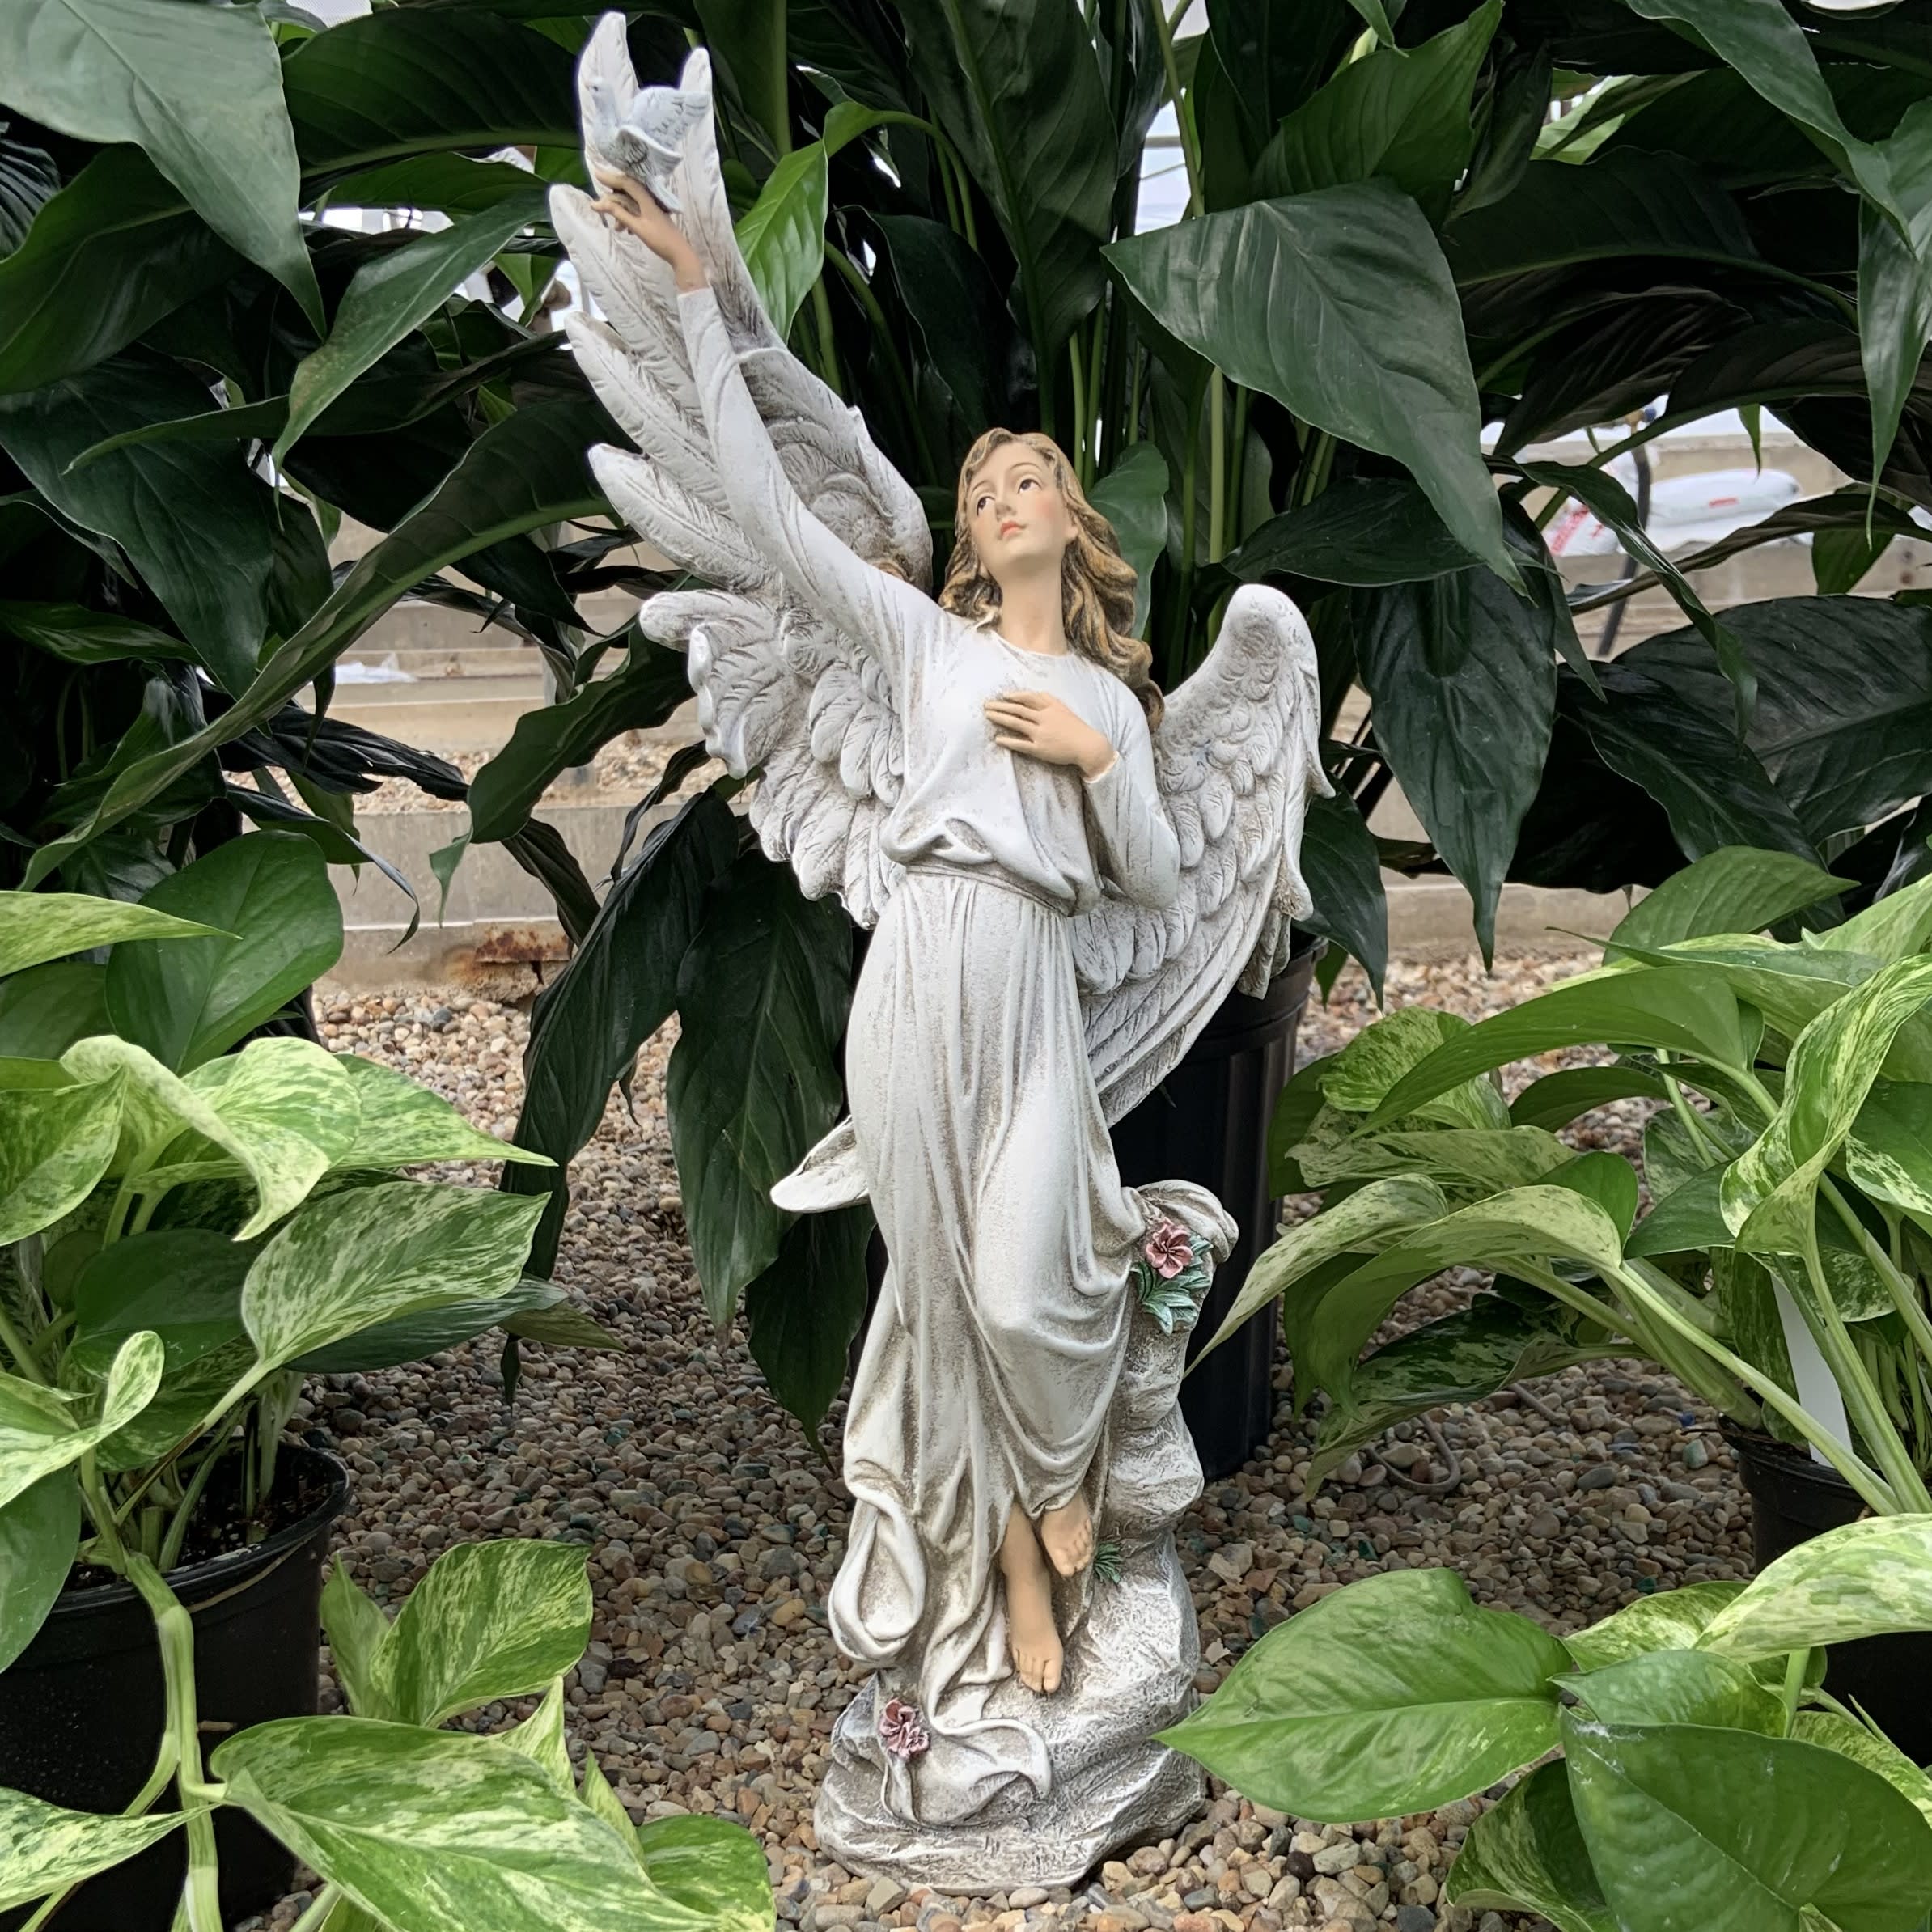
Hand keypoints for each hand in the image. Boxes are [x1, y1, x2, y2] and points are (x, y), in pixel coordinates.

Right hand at [590, 166, 706, 291]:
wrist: (679, 252)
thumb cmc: (659, 240)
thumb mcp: (636, 226)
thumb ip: (618, 213)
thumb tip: (598, 203)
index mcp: (646, 197)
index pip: (625, 182)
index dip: (610, 177)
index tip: (596, 174)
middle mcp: (648, 198)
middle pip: (626, 190)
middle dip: (613, 199)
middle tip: (600, 207)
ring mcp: (651, 206)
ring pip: (629, 202)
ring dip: (620, 212)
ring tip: (617, 229)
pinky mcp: (652, 214)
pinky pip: (635, 210)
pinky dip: (627, 217)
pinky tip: (625, 230)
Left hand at [984, 690, 1116, 780]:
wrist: (1087, 745)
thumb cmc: (1075, 727)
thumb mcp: (1063, 708)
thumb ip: (1048, 700)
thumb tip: (1033, 693)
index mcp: (1050, 708)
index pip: (1027, 698)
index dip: (1014, 696)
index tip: (1003, 696)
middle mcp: (1044, 719)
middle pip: (1018, 710)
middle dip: (1000, 706)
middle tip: (986, 705)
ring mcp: (1041, 734)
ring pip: (1017, 724)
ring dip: (1000, 718)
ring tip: (988, 716)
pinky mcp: (1040, 749)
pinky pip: (1021, 744)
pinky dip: (1008, 741)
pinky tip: (997, 739)